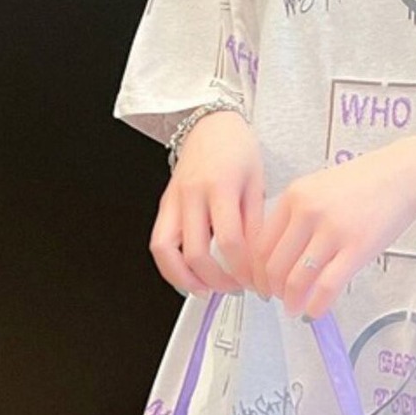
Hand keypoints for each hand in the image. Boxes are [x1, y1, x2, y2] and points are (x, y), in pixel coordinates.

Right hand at [149, 109, 267, 296]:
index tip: (254, 279)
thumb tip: (257, 260)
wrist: (211, 124)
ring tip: (204, 291)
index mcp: (221, 186)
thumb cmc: (237, 149)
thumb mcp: (257, 182)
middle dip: (216, 280)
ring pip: (165, 250)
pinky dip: (170, 265)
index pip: (230, 240)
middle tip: (235, 288)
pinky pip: (159, 241)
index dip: (243, 268)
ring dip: (183, 279)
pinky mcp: (164, 204)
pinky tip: (187, 275)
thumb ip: (255, 222)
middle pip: (196, 252)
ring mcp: (173, 200)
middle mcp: (192, 194)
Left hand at [253, 141, 415, 319]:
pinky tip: (315, 311)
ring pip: (296, 279)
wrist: (405, 173)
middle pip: (273, 265)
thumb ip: (298, 215)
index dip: (255, 271)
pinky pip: (327, 286)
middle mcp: (308, 212)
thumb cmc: (368, 180)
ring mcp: (332, 231)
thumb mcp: (320, 187)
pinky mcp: (357, 248)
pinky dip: (316, 305)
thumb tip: (281, 253)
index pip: (260, 244)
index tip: (259, 282)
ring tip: (294, 307)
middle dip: (271, 289)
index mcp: (295, 196)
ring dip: (291, 301)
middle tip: (276, 298)